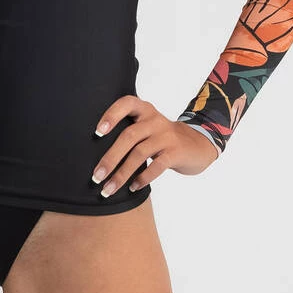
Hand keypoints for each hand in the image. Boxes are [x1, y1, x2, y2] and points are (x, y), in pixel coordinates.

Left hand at [90, 95, 219, 196]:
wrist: (197, 144)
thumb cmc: (160, 138)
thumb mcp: (146, 127)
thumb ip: (127, 131)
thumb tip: (94, 153)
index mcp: (144, 110)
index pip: (126, 104)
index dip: (111, 115)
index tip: (97, 133)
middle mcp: (155, 119)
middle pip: (129, 136)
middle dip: (110, 158)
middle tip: (95, 177)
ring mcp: (167, 135)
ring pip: (140, 153)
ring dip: (122, 174)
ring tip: (109, 189)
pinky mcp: (176, 152)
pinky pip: (157, 165)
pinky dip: (143, 178)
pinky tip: (133, 187)